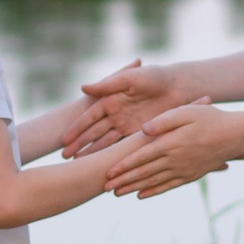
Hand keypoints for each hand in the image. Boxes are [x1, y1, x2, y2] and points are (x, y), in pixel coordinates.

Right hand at [62, 60, 190, 156]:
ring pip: (105, 142)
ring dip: (92, 153)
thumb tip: (83, 88)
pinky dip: (112, 156)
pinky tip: (103, 165)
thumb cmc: (154, 77)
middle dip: (79, 144)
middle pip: (93, 132)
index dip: (76, 128)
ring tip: (78, 165)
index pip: (89, 117)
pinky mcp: (138, 134)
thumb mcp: (130, 78)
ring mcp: (126, 125)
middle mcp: (115, 114)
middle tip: (65, 157)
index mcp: (110, 100)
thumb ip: (108, 84)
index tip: (65, 140)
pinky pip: (122, 147)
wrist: (178, 86)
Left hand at [106, 99, 232, 197]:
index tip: (107, 173)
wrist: (236, 135)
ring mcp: (183, 170)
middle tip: (105, 188)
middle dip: (123, 181)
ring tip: (117, 194)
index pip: (141, 157)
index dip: (123, 166)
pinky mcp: (191, 175)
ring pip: (153, 182)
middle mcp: (175, 160)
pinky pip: (169, 186)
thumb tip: (143, 130)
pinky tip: (141, 196)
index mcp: (170, 143)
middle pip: (143, 173)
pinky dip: (153, 192)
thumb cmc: (211, 118)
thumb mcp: (186, 112)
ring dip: (134, 188)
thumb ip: (163, 121)